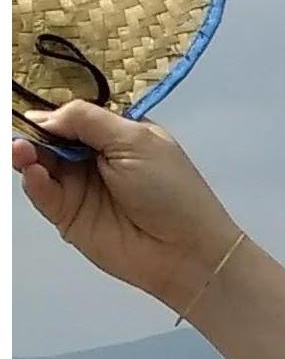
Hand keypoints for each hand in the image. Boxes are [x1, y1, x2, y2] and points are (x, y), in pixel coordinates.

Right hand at [13, 100, 244, 309]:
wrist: (189, 254)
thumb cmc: (173, 193)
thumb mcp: (134, 140)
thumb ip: (86, 120)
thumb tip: (44, 117)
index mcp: (113, 134)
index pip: (70, 115)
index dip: (50, 110)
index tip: (28, 105)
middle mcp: (93, 158)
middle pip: (48, 136)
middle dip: (31, 130)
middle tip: (21, 129)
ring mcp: (79, 187)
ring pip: (38, 162)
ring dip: (25, 153)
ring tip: (22, 150)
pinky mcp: (69, 216)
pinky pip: (42, 193)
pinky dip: (34, 182)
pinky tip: (36, 174)